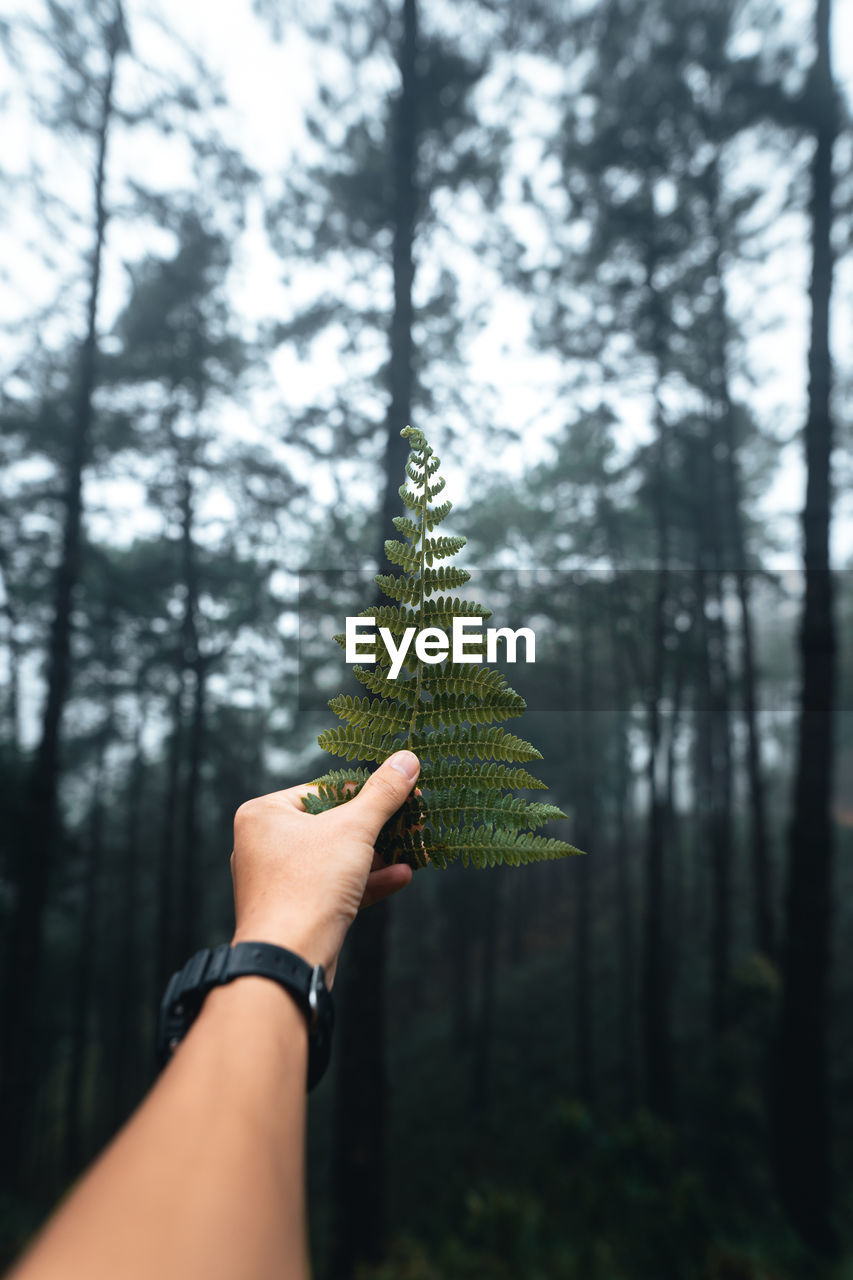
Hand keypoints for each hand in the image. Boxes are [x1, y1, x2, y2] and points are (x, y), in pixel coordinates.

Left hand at [229, 750, 420, 986]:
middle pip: (332, 824)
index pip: (324, 789)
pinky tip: (401, 875)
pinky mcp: (295, 909)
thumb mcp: (353, 830)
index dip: (369, 790)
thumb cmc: (308, 886)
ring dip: (378, 855)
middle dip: (379, 827)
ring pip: (336, 857)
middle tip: (415, 822)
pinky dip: (365, 880)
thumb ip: (382, 794)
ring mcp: (278, 880)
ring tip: (415, 848)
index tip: (406, 791)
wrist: (288, 961)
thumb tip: (407, 759)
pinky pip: (334, 886)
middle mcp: (264, 843)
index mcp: (264, 814)